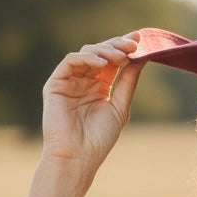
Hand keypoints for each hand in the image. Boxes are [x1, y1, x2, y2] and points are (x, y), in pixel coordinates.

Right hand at [40, 31, 145, 172]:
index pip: (113, 61)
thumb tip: (140, 58)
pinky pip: (70, 62)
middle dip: (117, 46)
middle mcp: (84, 81)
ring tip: (120, 55)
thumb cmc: (99, 138)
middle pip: (100, 53)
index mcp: (100, 87)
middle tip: (133, 45)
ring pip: (86, 53)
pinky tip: (101, 63)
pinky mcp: (55, 83)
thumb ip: (128, 82)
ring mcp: (69, 81)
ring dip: (104, 50)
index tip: (140, 40)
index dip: (124, 48)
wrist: (78, 156)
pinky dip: (86, 58)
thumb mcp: (120, 106)